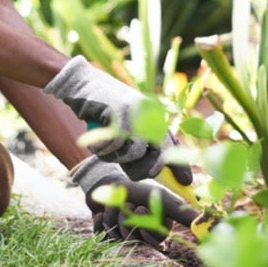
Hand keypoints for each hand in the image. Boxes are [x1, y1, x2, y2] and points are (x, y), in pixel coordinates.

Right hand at [45, 56, 177, 180]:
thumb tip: (157, 171)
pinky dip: (102, 149)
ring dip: (117, 157)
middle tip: (131, 172)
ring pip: (135, 152)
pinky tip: (95, 141)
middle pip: (159, 153)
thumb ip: (140, 144)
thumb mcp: (126, 125)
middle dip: (146, 169)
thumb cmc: (102, 110)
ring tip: (105, 149)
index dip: (180, 165)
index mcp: (153, 115)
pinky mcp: (118, 112)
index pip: (172, 144)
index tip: (186, 182)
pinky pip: (115, 145)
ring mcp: (135, 111)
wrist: (81, 84)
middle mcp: (149, 112)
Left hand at [70, 157, 197, 246]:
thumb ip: (187, 214)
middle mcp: (140, 241)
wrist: (111, 185)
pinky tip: (102, 211)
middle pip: (132, 236)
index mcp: (156, 234)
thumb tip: (219, 227)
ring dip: (113, 212)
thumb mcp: (165, 201)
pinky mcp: (103, 239)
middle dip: (128, 215)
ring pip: (115, 234)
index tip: (143, 208)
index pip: (155, 241)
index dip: (147, 225)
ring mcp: (121, 241)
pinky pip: (100, 233)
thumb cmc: (141, 193)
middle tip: (129, 204)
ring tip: (115, 205)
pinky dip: (100, 217)